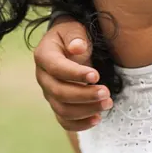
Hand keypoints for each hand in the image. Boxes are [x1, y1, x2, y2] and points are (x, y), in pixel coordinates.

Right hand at [34, 16, 112, 130]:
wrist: (69, 43)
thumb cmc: (73, 35)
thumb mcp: (73, 28)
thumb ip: (75, 36)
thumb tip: (77, 48)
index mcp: (44, 55)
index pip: (56, 68)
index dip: (75, 74)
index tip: (96, 76)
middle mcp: (43, 77)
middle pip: (59, 92)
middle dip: (84, 95)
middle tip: (106, 93)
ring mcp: (49, 93)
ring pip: (62, 109)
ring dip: (86, 110)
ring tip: (107, 104)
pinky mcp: (58, 104)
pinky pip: (64, 120)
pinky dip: (80, 124)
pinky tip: (97, 119)